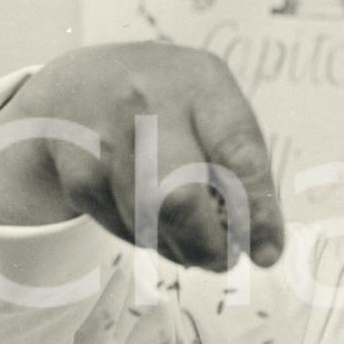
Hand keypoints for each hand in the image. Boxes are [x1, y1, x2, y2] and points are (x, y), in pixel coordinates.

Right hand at [0, 42, 283, 269]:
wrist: (77, 86)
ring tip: (189, 239)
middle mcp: (147, 100)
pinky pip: (120, 226)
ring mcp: (104, 135)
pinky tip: (150, 219)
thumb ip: (240, 167)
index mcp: (199, 82)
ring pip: (147, 222)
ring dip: (177, 246)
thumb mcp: (211, 109)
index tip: (267, 254)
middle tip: (224, 261)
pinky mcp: (76, 169)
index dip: (255, 211)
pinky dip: (143, 237)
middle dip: (208, 244)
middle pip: (178, 198)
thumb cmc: (168, 106)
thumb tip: (263, 246)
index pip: (237, 153)